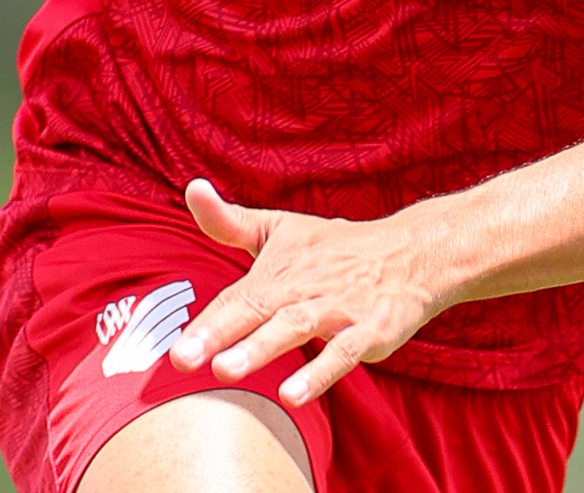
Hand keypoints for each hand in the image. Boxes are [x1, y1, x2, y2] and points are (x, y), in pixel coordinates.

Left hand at [165, 179, 449, 405]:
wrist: (412, 253)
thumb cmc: (335, 247)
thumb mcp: (280, 228)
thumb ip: (229, 221)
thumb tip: (191, 188)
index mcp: (277, 269)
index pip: (235, 298)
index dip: (204, 324)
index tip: (171, 353)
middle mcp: (303, 286)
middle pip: (257, 309)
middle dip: (219, 334)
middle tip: (182, 360)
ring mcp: (338, 308)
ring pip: (295, 327)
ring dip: (261, 348)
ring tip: (225, 372)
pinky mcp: (370, 331)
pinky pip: (343, 353)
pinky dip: (318, 373)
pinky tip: (292, 396)